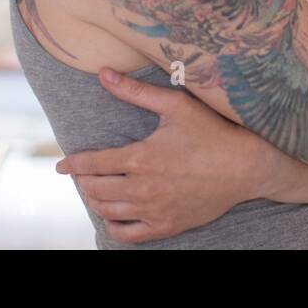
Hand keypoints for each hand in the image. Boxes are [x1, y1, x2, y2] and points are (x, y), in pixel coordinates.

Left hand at [54, 68, 264, 243]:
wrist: (246, 167)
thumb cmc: (212, 132)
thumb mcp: (175, 105)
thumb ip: (136, 92)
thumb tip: (104, 74)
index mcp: (141, 158)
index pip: (93, 164)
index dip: (72, 164)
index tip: (61, 165)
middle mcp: (143, 188)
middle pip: (95, 189)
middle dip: (83, 181)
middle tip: (82, 174)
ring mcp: (155, 210)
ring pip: (108, 212)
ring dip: (95, 201)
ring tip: (96, 190)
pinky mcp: (167, 225)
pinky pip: (128, 234)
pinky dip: (113, 226)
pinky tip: (113, 214)